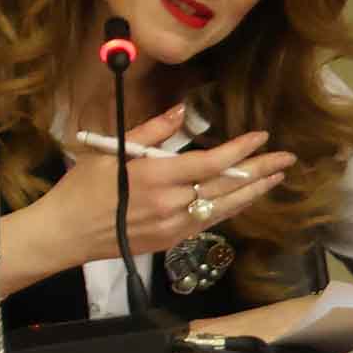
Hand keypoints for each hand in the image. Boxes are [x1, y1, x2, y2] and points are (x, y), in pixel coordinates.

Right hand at [4, 110, 296, 287]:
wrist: (66, 233)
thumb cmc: (81, 187)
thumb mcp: (110, 151)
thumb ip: (149, 132)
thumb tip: (181, 111)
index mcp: (155, 178)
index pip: (210, 162)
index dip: (239, 150)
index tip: (261, 136)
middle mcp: (172, 204)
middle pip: (227, 186)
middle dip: (260, 170)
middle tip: (287, 157)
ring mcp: (175, 226)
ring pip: (225, 207)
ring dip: (253, 191)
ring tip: (276, 177)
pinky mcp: (172, 241)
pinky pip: (210, 221)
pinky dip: (231, 207)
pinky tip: (244, 197)